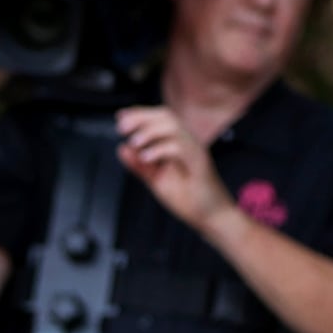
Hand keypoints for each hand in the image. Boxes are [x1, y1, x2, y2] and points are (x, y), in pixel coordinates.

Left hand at [115, 106, 234, 229]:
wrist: (212, 218)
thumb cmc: (190, 200)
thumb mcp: (157, 181)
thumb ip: (140, 166)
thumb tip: (122, 149)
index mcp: (179, 144)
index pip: (160, 118)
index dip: (139, 113)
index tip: (120, 118)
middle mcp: (189, 143)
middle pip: (166, 116)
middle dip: (140, 117)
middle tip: (123, 129)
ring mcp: (196, 151)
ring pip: (173, 127)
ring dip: (149, 131)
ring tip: (135, 143)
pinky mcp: (200, 163)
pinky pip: (180, 147)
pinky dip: (160, 149)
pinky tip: (147, 158)